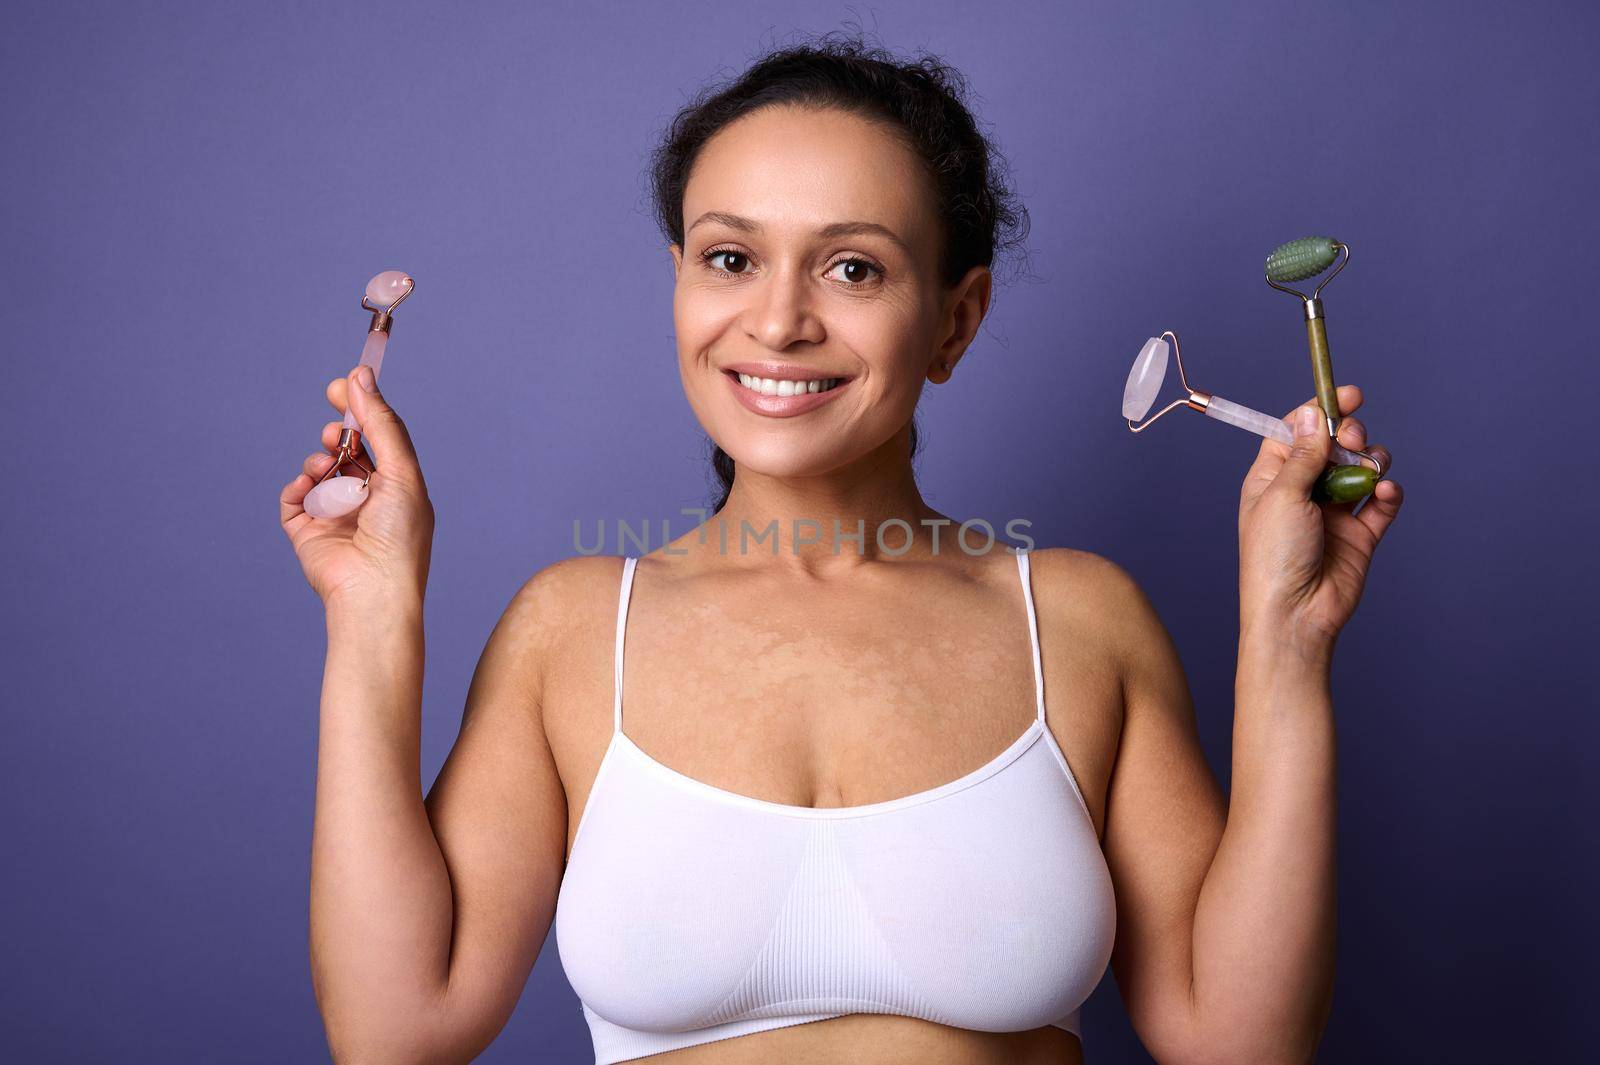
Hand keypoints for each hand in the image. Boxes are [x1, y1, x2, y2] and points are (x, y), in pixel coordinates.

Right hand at [278, 364, 435, 607]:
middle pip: (344, 449)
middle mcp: (366, 498)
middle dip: (336, 433)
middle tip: (332, 428)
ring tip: (326, 468)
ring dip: (318, 461)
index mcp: (396, 485)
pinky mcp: (307, 531)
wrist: (373, 589)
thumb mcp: (401, 471)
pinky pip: (293, 497)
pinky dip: (297, 487)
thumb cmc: (399, 536)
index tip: (342, 385)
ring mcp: (335, 514)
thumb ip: (381, 424)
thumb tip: (361, 378)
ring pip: (317, 469)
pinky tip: (308, 488)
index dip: (359, 410)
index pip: (377, 438)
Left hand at [1237, 384, 1403, 653]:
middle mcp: (1303, 491)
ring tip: (1368, 472)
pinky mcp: (1361, 533)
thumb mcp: (1282, 495)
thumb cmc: (1273, 556)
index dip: (1321, 411)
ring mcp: (1333, 512)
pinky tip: (1384, 493)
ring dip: (1371, 461)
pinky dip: (1388, 492)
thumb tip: (1312, 414)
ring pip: (1362, 469)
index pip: (1297, 432)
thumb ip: (1303, 455)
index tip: (1347, 395)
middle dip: (1350, 434)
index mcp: (1272, 478)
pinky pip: (1382, 501)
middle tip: (1352, 440)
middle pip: (1335, 445)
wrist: (1296, 613)